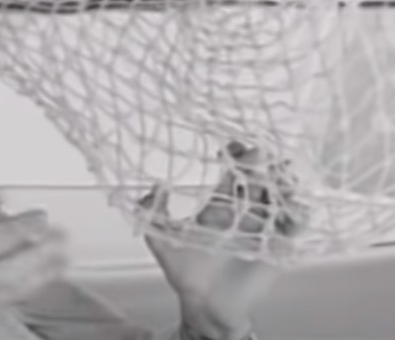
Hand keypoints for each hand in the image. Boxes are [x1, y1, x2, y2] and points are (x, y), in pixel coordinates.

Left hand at [139, 142, 308, 339]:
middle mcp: (243, 213)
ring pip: (280, 198)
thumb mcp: (161, 240)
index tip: (233, 145)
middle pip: (258, 181)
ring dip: (283, 184)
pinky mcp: (277, 247)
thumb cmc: (185, 273)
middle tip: (259, 154)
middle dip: (261, 165)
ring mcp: (263, 228)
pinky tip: (296, 206)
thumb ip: (153, 213)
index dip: (235, 157)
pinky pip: (294, 228)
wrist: (206, 305)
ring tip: (281, 176)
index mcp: (219, 207)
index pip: (232, 175)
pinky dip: (299, 215)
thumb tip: (154, 186)